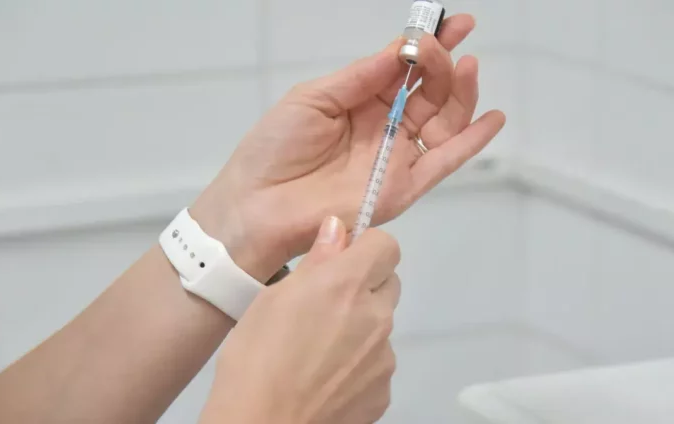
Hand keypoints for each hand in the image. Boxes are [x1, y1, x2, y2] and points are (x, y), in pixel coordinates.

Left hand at [191, 14, 505, 280]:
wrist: (257, 204)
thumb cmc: (275, 148)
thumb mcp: (314, 98)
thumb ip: (361, 77)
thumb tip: (400, 50)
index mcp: (362, 102)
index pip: (405, 69)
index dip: (430, 46)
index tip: (454, 23)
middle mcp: (384, 127)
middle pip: (430, 92)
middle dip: (442, 64)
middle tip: (442, 48)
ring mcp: (396, 157)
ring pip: (444, 122)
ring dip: (461, 94)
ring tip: (465, 68)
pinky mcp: (402, 187)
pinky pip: (444, 163)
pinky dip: (472, 142)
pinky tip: (493, 118)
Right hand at [199, 216, 400, 423]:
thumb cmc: (255, 357)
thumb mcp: (273, 298)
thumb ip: (316, 261)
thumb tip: (338, 229)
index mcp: (347, 284)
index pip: (386, 245)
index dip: (364, 248)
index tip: (340, 260)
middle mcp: (376, 317)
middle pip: (388, 284)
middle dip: (363, 286)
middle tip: (324, 306)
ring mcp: (384, 357)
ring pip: (381, 326)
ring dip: (360, 327)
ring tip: (318, 350)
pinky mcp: (384, 391)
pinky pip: (377, 363)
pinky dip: (359, 364)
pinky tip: (326, 377)